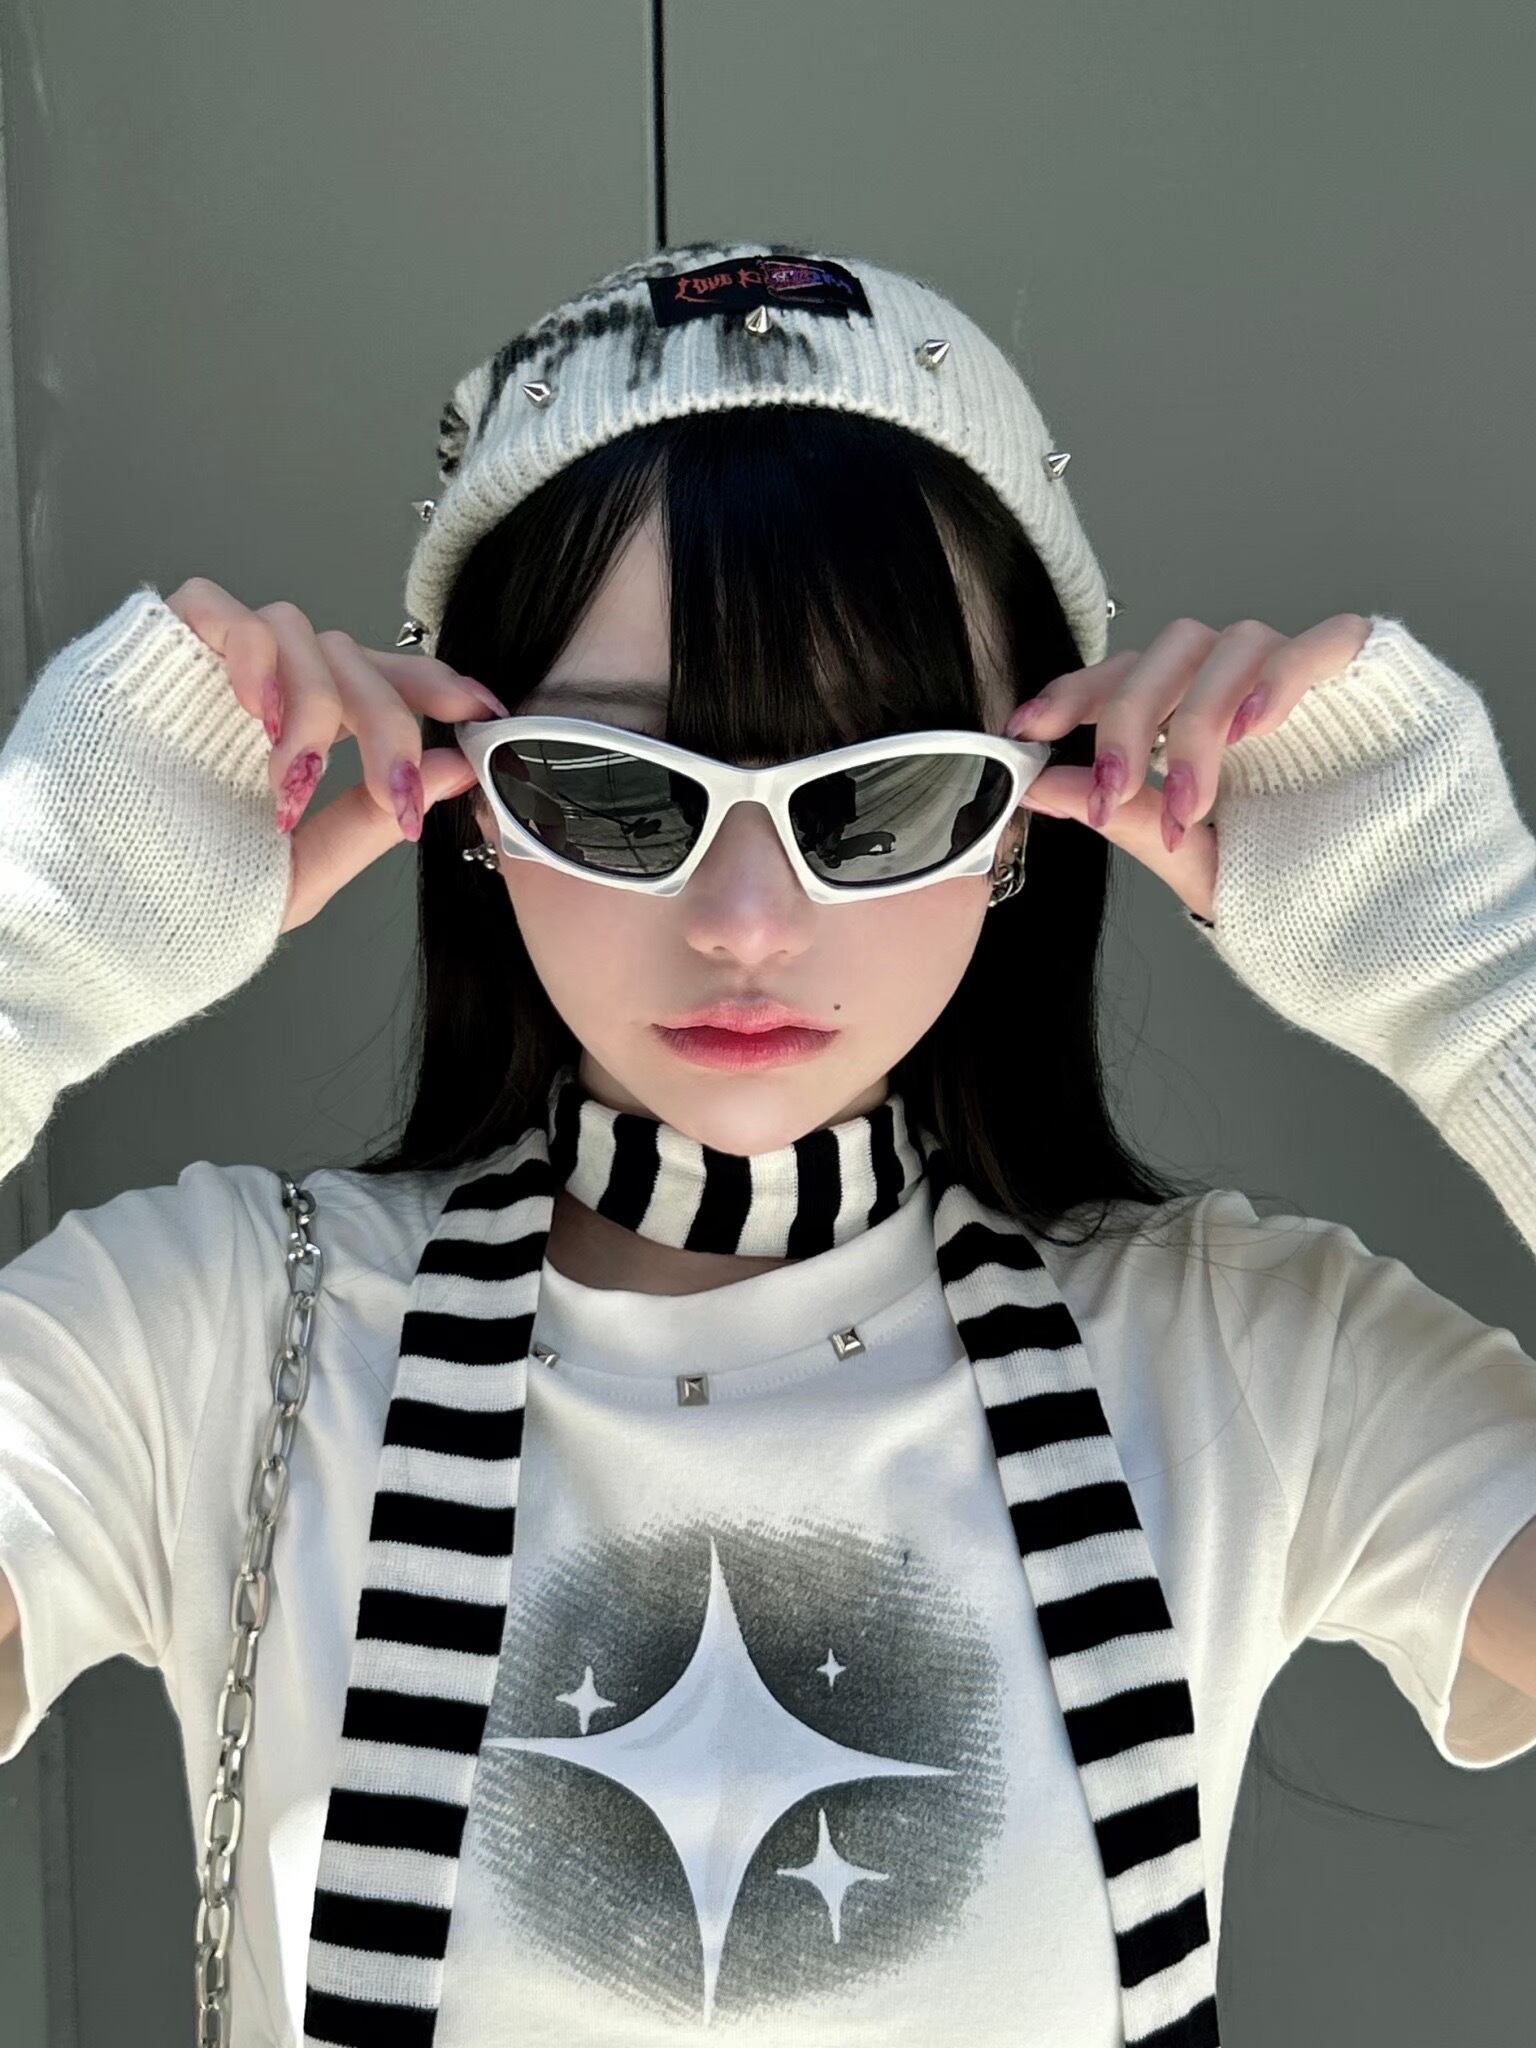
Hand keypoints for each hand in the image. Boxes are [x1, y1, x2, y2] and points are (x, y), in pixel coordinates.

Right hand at [164, 578, 509, 932]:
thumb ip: (369, 821)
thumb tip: (457, 771)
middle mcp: (257, 699)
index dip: (432, 687)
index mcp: (293, 743)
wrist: (88, 921)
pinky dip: (249, 653)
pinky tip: (256, 717)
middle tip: (393, 791)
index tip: (483, 711)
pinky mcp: (152, 650)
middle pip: (350, 657)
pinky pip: (215, 605)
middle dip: (387, 722)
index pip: (375, 686)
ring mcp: (205, 672)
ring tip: (294, 774)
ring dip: (316, 700)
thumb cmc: (181, 905)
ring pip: (296, 630)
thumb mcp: (296, 872)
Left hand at [1005, 613, 1373, 921]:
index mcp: (1199, 722)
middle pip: (1169, 650)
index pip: (1127, 677)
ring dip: (1196, 721)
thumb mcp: (1191, 855)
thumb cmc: (1295, 886)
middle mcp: (1246, 689)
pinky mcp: (1370, 675)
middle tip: (1110, 792)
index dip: (1074, 693)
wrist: (1390, 925)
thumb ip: (1120, 814)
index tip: (1025, 730)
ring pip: (1232, 644)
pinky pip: (1324, 642)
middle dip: (1128, 718)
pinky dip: (1283, 675)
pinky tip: (1254, 728)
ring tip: (1188, 799)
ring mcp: (1306, 677)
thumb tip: (1037, 788)